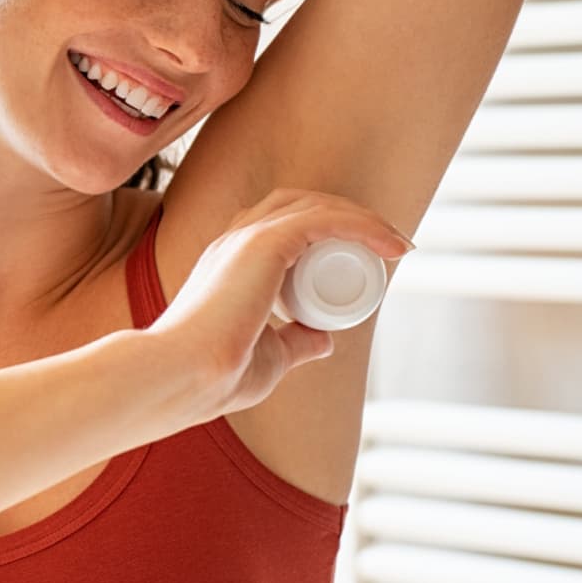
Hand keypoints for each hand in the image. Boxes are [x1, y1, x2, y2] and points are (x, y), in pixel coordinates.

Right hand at [145, 187, 414, 424]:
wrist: (185, 378)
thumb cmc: (216, 375)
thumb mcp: (270, 355)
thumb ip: (293, 343)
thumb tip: (322, 338)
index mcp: (228, 260)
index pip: (283, 223)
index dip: (329, 230)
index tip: (370, 258)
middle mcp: (233, 240)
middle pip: (302, 204)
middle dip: (349, 216)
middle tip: (388, 246)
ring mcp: (245, 237)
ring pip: (315, 205)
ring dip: (361, 217)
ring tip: (396, 243)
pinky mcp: (262, 243)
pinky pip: (324, 219)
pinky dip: (362, 225)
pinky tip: (392, 244)